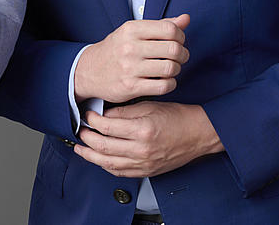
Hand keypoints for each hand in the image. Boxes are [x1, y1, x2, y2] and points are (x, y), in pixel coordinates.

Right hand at [74, 15, 190, 102]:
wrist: (89, 71)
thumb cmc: (116, 49)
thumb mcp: (134, 32)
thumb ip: (161, 25)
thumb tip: (186, 19)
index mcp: (131, 29)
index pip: (170, 29)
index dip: (180, 36)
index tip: (178, 41)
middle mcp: (130, 47)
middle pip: (173, 49)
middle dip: (182, 54)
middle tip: (179, 57)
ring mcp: (129, 68)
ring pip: (170, 68)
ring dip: (177, 70)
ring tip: (171, 68)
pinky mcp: (131, 86)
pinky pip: (163, 86)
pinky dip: (170, 84)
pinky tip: (165, 80)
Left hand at [75, 102, 222, 177]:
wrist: (197, 134)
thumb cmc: (177, 117)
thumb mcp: (149, 106)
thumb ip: (124, 111)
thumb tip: (104, 114)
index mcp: (142, 130)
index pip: (107, 127)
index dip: (93, 120)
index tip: (88, 115)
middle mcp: (141, 149)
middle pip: (104, 147)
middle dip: (87, 139)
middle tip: (80, 131)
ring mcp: (144, 163)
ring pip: (108, 163)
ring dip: (91, 156)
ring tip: (81, 149)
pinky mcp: (146, 171)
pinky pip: (120, 172)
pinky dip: (106, 166)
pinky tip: (99, 160)